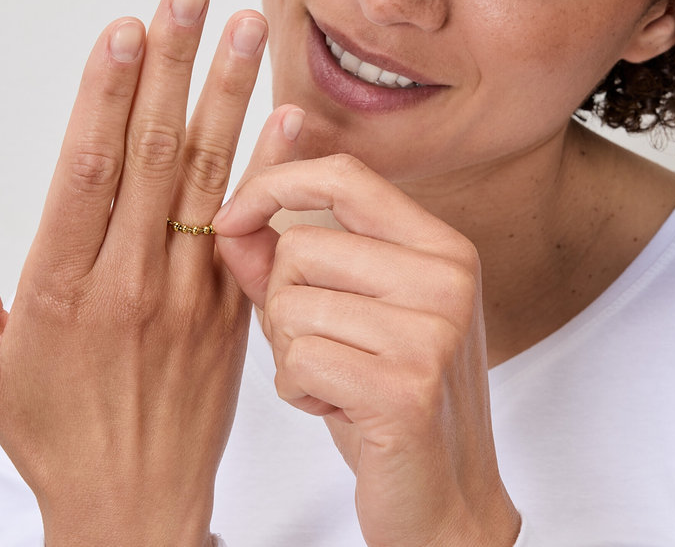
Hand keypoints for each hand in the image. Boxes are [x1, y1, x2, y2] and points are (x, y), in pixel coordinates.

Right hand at [0, 0, 299, 545]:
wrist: (134, 503)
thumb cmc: (56, 436)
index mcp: (62, 286)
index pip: (87, 167)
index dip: (106, 92)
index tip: (124, 30)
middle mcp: (130, 279)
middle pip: (151, 152)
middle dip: (170, 65)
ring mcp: (188, 292)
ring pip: (208, 176)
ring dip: (228, 95)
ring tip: (246, 29)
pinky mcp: (230, 309)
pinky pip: (252, 228)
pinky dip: (272, 168)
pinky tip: (290, 117)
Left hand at [214, 154, 520, 546]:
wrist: (446, 497)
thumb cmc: (385, 397)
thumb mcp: (336, 315)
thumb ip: (279, 261)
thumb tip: (228, 216)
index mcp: (439, 247)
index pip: (344, 176)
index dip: (274, 184)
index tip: (233, 215)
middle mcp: (446, 278)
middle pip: (300, 248)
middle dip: (283, 304)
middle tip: (324, 346)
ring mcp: (432, 332)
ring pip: (290, 306)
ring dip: (291, 353)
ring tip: (336, 379)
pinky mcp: (407, 388)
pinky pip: (297, 360)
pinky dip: (297, 389)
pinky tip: (337, 407)